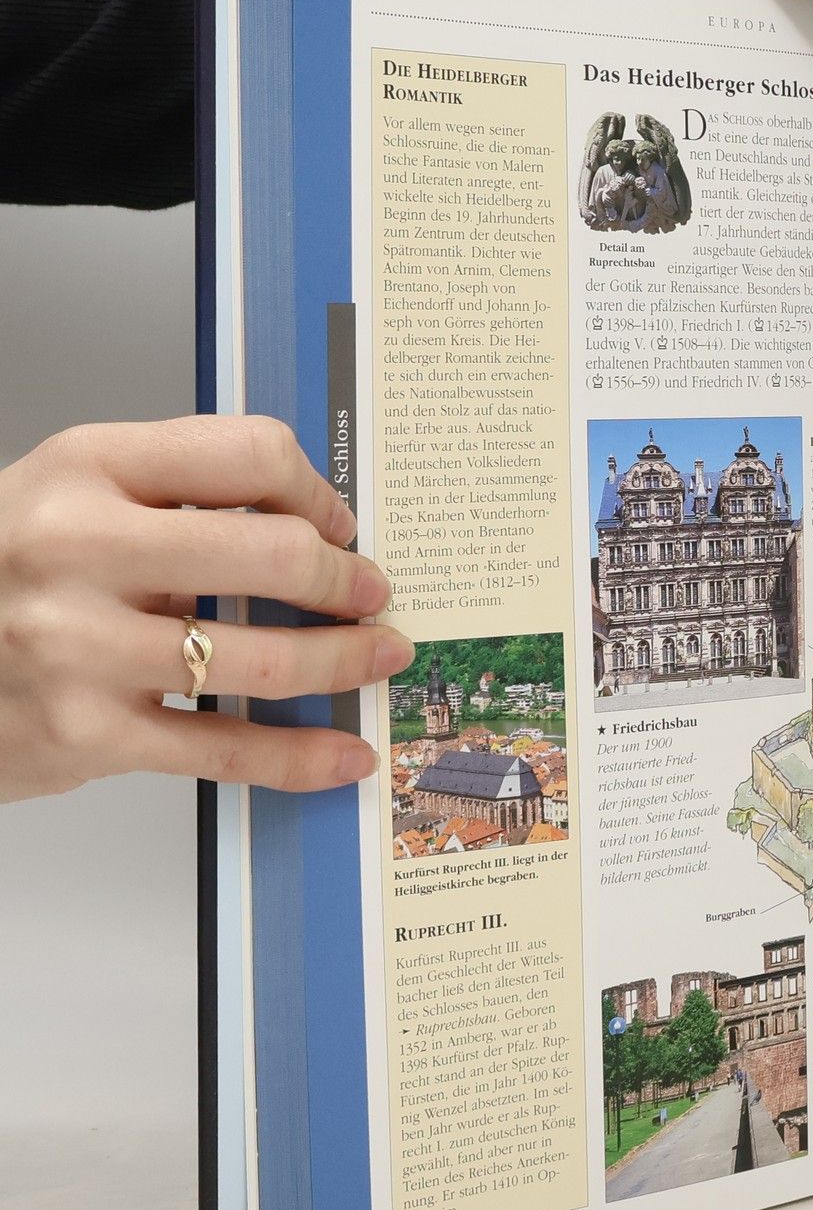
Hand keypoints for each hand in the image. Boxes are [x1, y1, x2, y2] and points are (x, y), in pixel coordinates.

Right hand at [0, 416, 410, 801]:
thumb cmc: (3, 574)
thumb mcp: (70, 499)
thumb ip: (173, 498)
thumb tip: (311, 526)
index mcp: (85, 469)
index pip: (246, 454)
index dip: (315, 491)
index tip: (337, 523)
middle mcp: (78, 549)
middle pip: (273, 553)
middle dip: (346, 580)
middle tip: (372, 593)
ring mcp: (80, 646)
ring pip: (262, 658)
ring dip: (345, 661)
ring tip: (378, 656)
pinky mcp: (86, 733)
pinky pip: (225, 748)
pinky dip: (301, 756)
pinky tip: (345, 752)